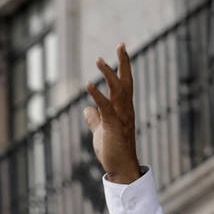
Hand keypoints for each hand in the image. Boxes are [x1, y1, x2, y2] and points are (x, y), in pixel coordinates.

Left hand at [84, 43, 141, 183]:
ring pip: (117, 90)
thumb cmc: (113, 151)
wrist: (121, 169)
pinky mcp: (113, 126)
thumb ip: (94, 119)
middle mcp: (125, 110)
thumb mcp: (101, 131)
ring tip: (99, 59)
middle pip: (125, 81)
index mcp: (123, 109)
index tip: (120, 50)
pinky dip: (97, 95)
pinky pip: (105, 107)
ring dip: (108, 74)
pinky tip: (88, 84)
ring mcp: (121, 117)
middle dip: (123, 63)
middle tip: (121, 44)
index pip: (124, 84)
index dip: (122, 67)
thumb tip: (87, 109)